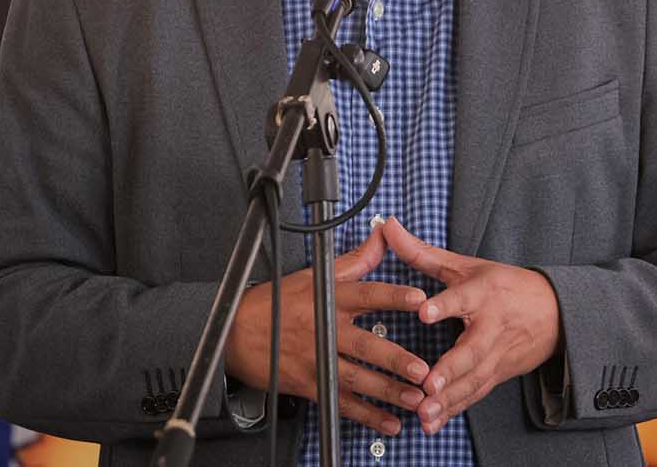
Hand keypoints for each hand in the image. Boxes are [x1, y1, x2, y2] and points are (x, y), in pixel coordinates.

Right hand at [225, 224, 429, 435]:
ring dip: (387, 391)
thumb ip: (354, 260)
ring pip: (357, 378)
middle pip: (364, 345)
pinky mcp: (309, 384)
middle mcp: (324, 330)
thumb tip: (381, 236)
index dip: (392, 296)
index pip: (366, 294)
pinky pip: (342, 402)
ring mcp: (317, 360)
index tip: (419, 299)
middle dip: (394, 359)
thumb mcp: (313, 275)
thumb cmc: (275, 303)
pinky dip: (366, 415)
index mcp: (328, 299)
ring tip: (415, 398)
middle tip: (421, 369)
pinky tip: (389, 422)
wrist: (234, 333)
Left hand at [380, 217, 561, 434]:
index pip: (462, 298)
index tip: (424, 313)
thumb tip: (387, 226)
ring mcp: (496, 354)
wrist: (555, 312)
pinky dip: (454, 409)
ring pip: (472, 379)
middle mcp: (491, 326)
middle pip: (471, 350)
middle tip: (428, 383)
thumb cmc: (505, 286)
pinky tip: (433, 422)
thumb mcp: (466, 266)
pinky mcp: (498, 374)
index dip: (444, 305)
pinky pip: (474, 394)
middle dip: (449, 370)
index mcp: (483, 293)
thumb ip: (422, 252)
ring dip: (449, 398)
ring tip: (425, 411)